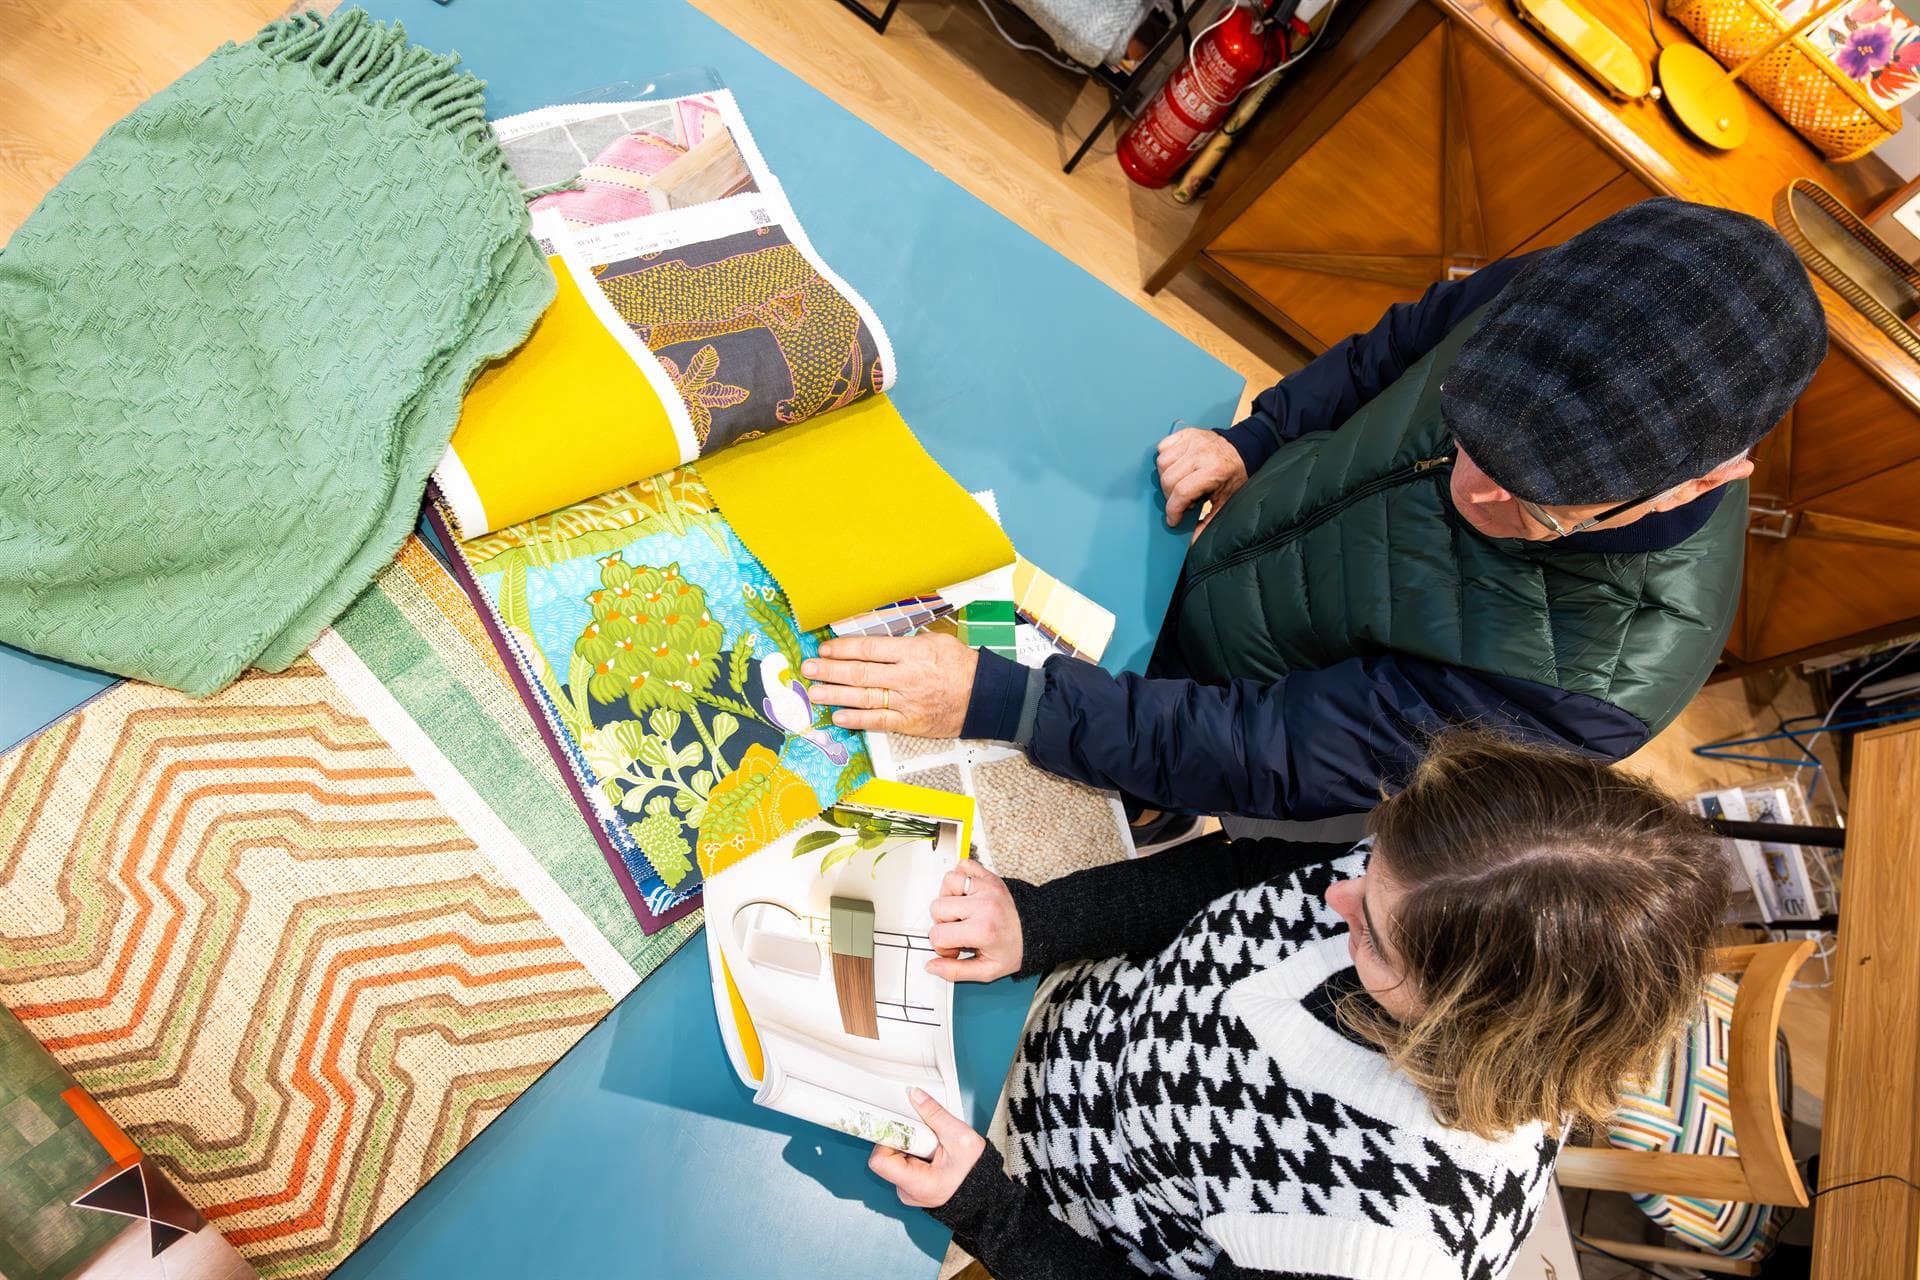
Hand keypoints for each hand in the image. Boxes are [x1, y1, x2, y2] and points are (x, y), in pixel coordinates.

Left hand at [803, 633, 975, 736]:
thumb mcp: (936, 642)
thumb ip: (906, 643)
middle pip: (860, 673)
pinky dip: (857, 719)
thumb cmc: (961, 666)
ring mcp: (907, 702)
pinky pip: (878, 721)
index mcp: (913, 653)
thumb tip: (875, 643)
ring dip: (835, 695)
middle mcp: (906, 677)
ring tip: (814, 693)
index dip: (843, 649)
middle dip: (830, 671)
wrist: (985, 697)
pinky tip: (838, 716)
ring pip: (864, 697)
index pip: (869, 649)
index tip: (825, 649)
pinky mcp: (910, 723)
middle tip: (808, 669)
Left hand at [868, 1087, 986, 1208]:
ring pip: (894, 1157)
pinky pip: (901, 1162)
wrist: (984, 1189)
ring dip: (910, 1144)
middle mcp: (907, 1191)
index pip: (880, 1161)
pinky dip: (913, 1152)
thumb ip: (934, 1114)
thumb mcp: (960, 1137)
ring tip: (932, 1145)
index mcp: (917, 1184)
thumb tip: (915, 1096)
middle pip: (886, 1156)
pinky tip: (930, 1151)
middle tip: (926, 1136)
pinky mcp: (909, 1184)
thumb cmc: (975, 1172)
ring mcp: (907, 1189)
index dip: (888, 1139)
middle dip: (904, 1139)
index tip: (899, 1124)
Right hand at [926, 862, 1022, 981]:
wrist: (1038, 929)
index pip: (938, 934)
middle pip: (937, 907)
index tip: (955, 948)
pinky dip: (960, 878)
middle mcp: (984, 905)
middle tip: (959, 931)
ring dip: (948, 898)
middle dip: (943, 923)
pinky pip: (963, 865)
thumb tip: (932, 966)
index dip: (942, 946)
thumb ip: (956, 971)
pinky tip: (966, 895)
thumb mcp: (988, 970)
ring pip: (947, 883)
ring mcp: (986, 887)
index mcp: (982, 930)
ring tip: (961, 911)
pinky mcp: (989, 876)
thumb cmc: (1015, 949)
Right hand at [1157, 427, 1246, 528]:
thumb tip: (1193, 541)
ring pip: (1162, 463)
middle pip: (1168, 479)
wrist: (1245, 449)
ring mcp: (1192, 441)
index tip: (1173, 519)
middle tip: (1183, 501)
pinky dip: (1165, 459)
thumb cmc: (1235, 475)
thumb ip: (1208, 521)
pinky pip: (1163, 447)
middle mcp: (1201, 453)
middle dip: (1170, 497)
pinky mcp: (1186, 433)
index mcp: (1213, 470)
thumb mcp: (1226, 500)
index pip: (1181, 492)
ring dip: (1166, 477)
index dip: (1173, 510)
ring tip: (1180, 483)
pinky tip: (1176, 467)